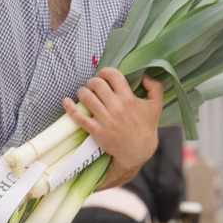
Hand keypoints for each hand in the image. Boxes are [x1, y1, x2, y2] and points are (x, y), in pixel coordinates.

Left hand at [63, 69, 162, 184]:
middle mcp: (115, 107)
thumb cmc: (146, 126)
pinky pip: (79, 117)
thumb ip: (155, 86)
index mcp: (128, 98)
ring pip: (86, 97)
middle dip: (92, 82)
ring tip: (85, 93)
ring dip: (82, 91)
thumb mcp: (156, 105)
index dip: (105, 72)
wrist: (138, 150)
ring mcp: (104, 119)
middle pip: (96, 84)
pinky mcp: (96, 130)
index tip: (103, 76)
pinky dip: (70, 108)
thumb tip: (145, 74)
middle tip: (93, 86)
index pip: (112, 75)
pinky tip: (66, 101)